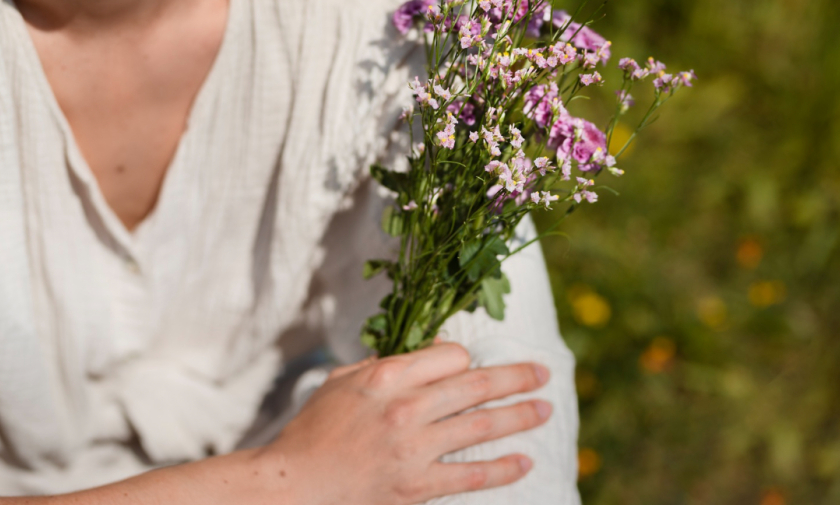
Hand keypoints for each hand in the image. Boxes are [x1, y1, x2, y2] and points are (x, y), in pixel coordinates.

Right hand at [263, 342, 552, 504]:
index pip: (449, 356)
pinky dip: (503, 469)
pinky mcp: (417, 486)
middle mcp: (405, 408)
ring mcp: (414, 449)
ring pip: (482, 426)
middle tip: (543, 374)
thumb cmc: (312, 430)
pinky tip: (524, 461)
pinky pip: (471, 476)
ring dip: (520, 416)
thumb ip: (384, 365)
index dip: (465, 358)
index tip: (472, 365)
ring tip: (545, 409)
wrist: (294, 486)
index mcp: (385, 377)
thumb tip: (429, 354)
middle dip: (516, 378)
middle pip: (476, 385)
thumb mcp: (341, 382)